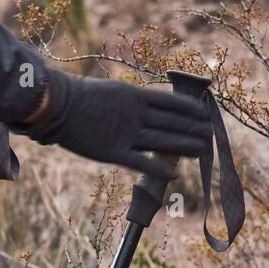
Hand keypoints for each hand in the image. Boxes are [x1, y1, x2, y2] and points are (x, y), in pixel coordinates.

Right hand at [12, 68, 213, 177]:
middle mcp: (135, 115)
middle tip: (211, 134)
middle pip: (172, 123)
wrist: (56, 106)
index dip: (191, 109)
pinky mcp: (113, 152)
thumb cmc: (80, 97)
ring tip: (203, 150)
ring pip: (163, 141)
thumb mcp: (112, 93)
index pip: (171, 102)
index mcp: (134, 96)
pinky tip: (174, 175)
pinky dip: (158, 169)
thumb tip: (149, 107)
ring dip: (184, 146)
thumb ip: (131, 103)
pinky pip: (141, 163)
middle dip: (194, 129)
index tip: (206, 113)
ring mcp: (125, 134)